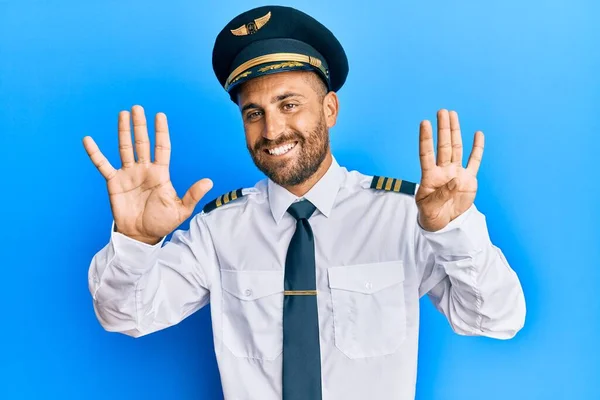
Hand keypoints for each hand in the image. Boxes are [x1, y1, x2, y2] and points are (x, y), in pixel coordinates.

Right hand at [83, 105, 212, 243]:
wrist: (142, 236)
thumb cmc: (162, 222)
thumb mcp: (181, 209)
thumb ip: (193, 194)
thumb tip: (209, 182)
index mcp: (160, 173)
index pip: (161, 148)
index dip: (161, 132)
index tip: (160, 115)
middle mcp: (144, 169)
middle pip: (142, 143)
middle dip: (140, 125)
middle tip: (138, 108)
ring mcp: (128, 174)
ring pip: (125, 148)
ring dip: (123, 131)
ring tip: (123, 114)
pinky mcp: (114, 182)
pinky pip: (103, 165)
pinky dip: (95, 153)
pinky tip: (88, 140)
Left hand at [415, 109, 483, 231]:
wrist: (443, 222)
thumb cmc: (431, 214)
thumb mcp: (430, 208)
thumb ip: (442, 194)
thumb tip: (456, 181)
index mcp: (429, 177)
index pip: (426, 154)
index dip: (426, 139)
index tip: (424, 123)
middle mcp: (443, 171)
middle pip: (443, 146)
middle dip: (443, 129)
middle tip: (442, 111)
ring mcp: (456, 173)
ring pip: (456, 148)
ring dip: (455, 132)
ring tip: (452, 114)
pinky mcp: (468, 179)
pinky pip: (474, 161)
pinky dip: (477, 148)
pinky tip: (478, 134)